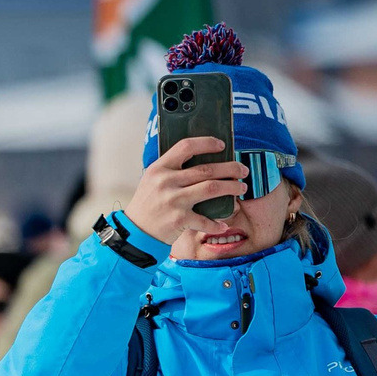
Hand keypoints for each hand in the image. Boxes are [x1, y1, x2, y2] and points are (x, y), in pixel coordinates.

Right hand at [125, 136, 247, 247]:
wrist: (134, 232)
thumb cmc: (147, 204)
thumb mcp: (152, 181)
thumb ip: (172, 170)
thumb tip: (205, 160)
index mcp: (159, 168)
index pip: (186, 146)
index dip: (207, 143)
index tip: (222, 145)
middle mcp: (166, 182)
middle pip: (207, 169)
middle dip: (231, 168)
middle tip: (242, 170)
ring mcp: (173, 200)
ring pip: (212, 188)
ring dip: (232, 187)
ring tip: (241, 188)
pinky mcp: (179, 219)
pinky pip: (206, 220)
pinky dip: (217, 223)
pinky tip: (223, 224)